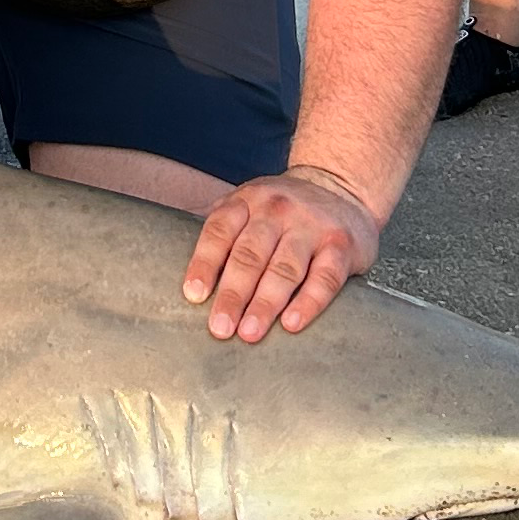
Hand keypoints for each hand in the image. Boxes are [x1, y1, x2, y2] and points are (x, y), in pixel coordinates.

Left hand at [180, 166, 382, 340]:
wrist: (342, 187)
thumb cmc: (284, 211)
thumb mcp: (249, 204)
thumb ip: (222, 230)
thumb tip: (176, 263)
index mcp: (248, 201)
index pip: (220, 231)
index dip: (205, 263)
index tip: (194, 295)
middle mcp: (278, 210)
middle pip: (250, 254)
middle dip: (233, 294)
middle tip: (220, 327)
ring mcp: (311, 226)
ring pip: (285, 268)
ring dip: (265, 303)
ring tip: (249, 332)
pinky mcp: (340, 246)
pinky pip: (325, 278)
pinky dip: (309, 302)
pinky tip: (293, 323)